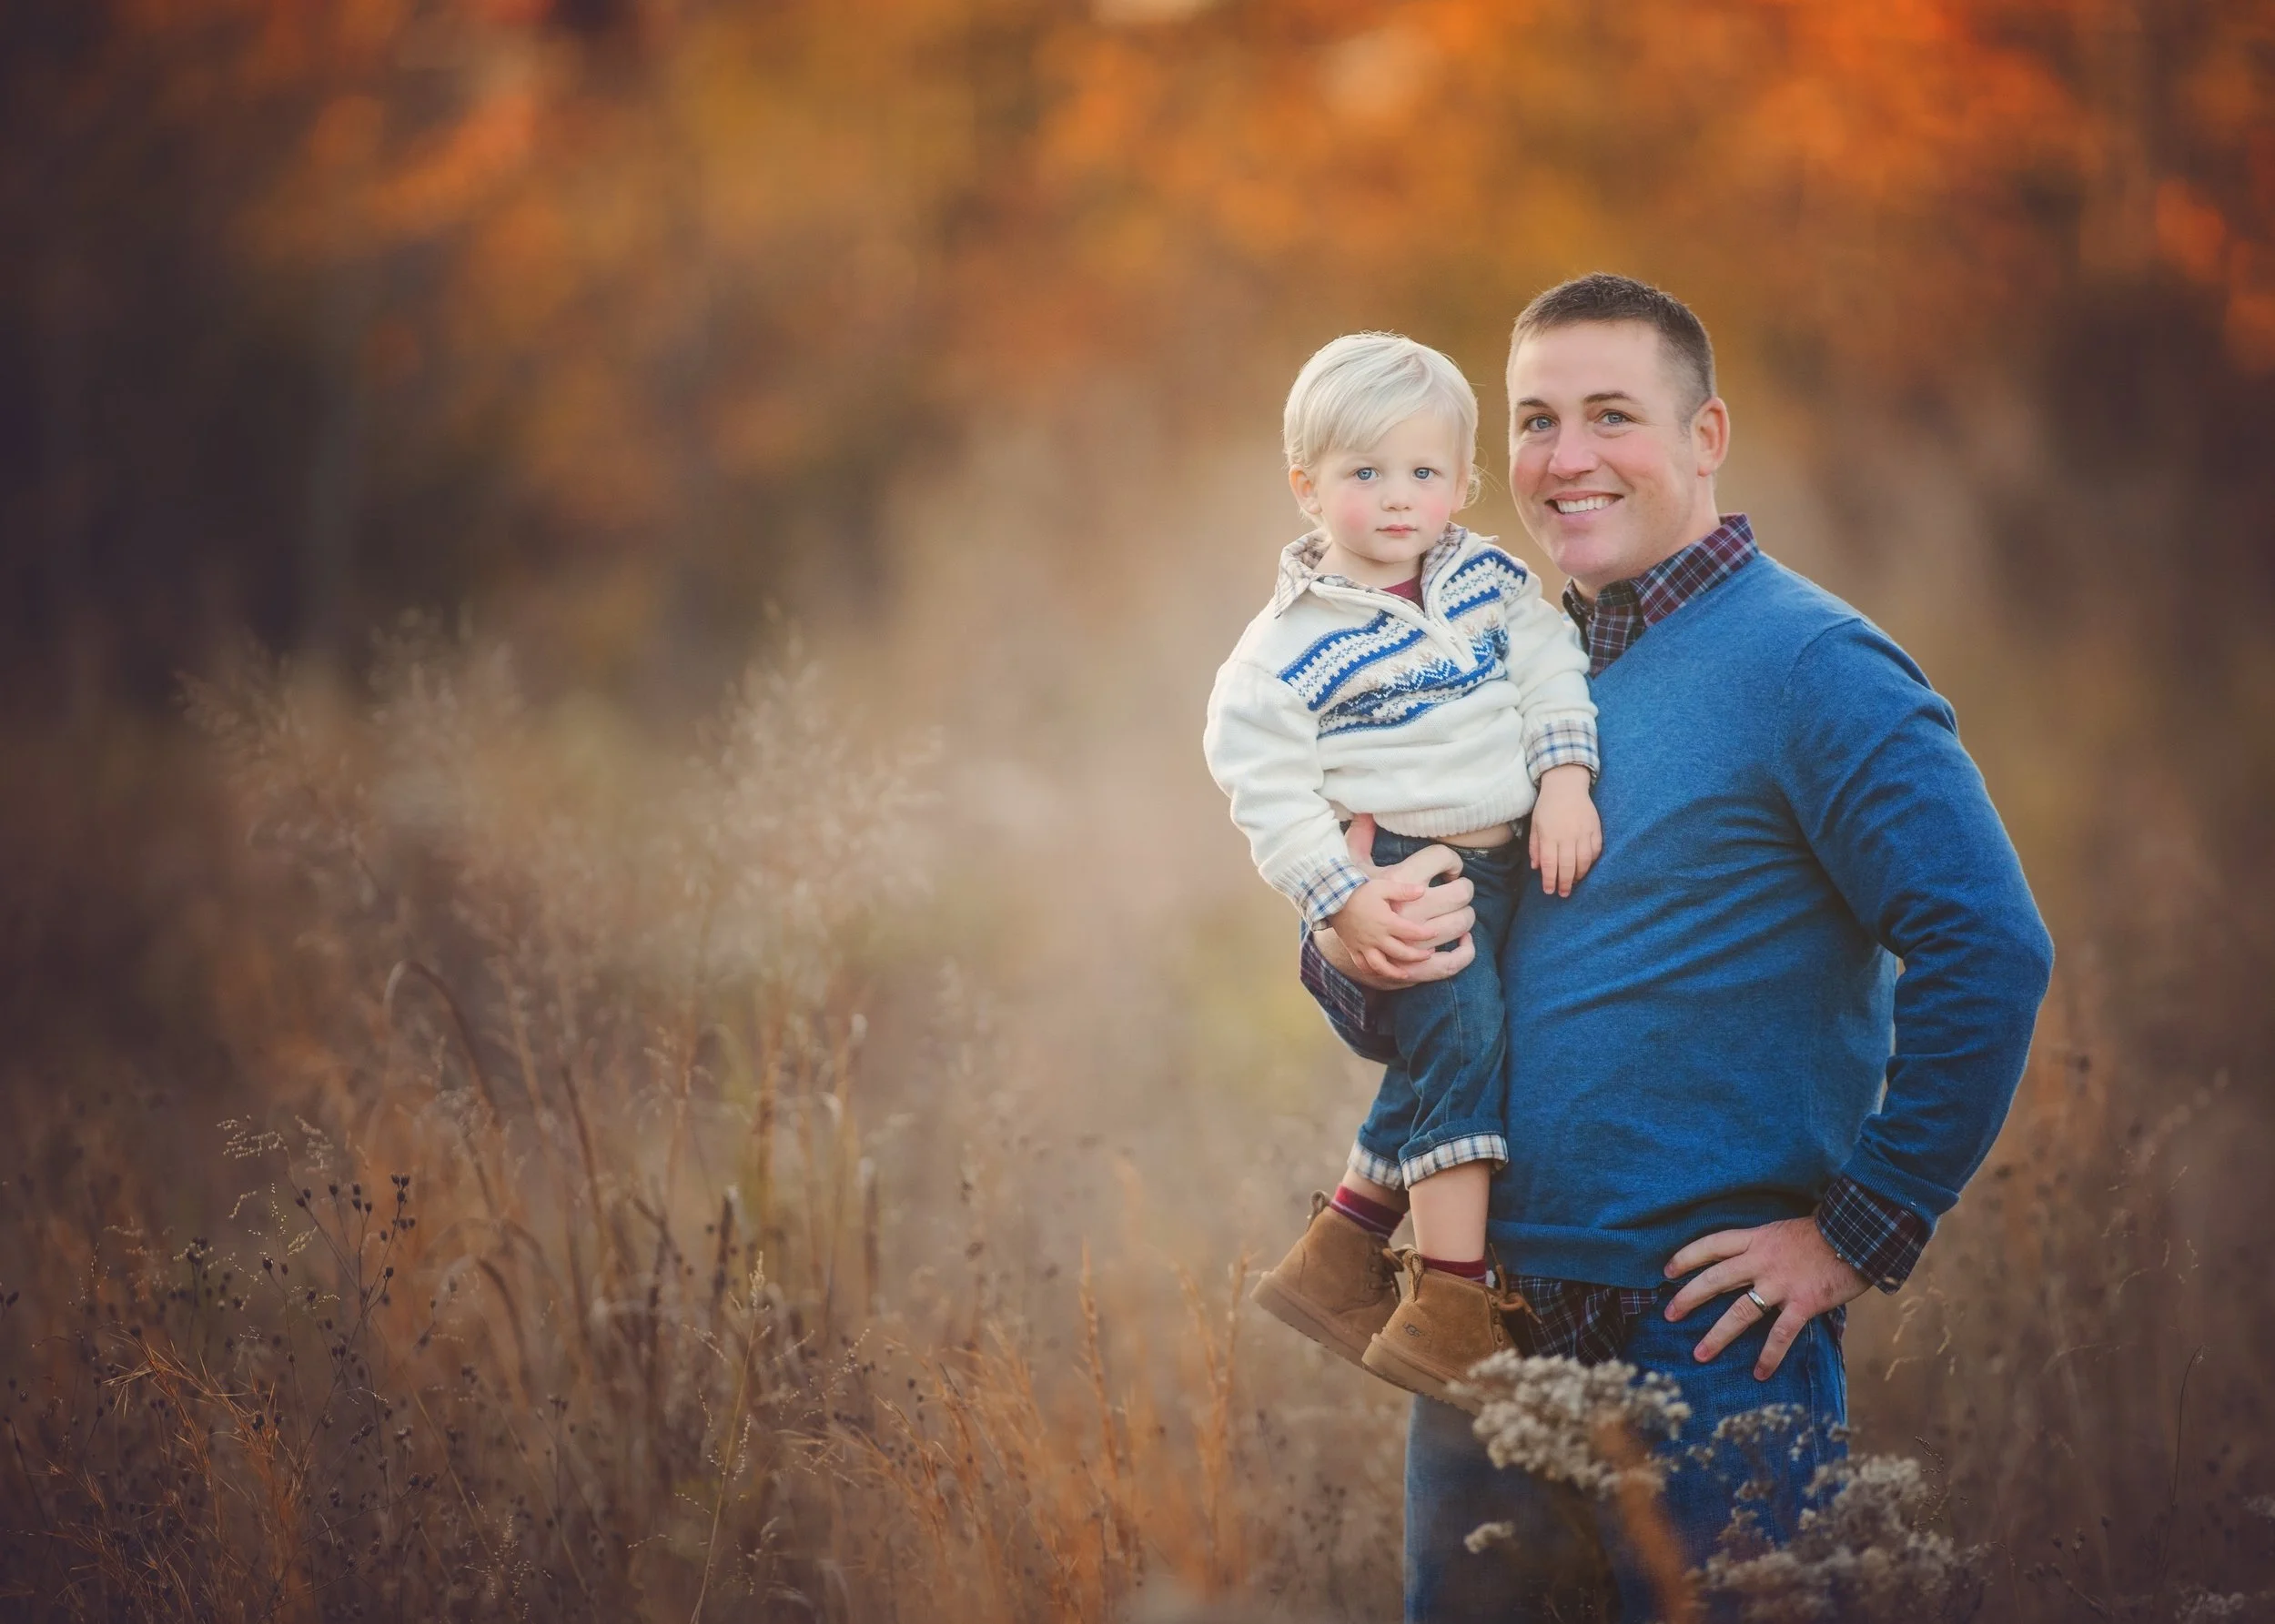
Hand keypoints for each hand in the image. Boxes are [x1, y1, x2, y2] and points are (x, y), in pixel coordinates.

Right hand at [1314, 815, 1475, 989]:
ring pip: (1387, 965)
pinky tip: (1393, 973)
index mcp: (1386, 920)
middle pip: (1404, 952)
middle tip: (1433, 950)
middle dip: (1421, 953)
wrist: (1328, 899)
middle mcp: (1377, 937)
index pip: (1412, 931)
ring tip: (1415, 965)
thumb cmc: (1357, 889)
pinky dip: (1382, 973)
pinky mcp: (1356, 951)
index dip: (1427, 934)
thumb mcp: (1382, 884)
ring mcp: (1366, 947)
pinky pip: (1369, 967)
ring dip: (1404, 967)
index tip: (1437, 932)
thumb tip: (1423, 889)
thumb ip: (1403, 889)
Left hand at [1528, 764, 1601, 897]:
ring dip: (1580, 875)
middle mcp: (1567, 835)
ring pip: (1584, 861)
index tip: (1549, 891)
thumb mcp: (1535, 825)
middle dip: (1565, 883)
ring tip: (1575, 883)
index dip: (1550, 880)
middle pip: (1568, 866)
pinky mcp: (1595, 828)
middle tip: (1563, 893)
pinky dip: (1592, 862)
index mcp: (1550, 835)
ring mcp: (1583, 832)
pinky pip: (1596, 850)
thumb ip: (1535, 847)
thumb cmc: (1547, 806)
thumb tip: (1537, 868)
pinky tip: (1586, 868)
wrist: (1566, 785)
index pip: (1550, 864)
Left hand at [1661, 1216, 1870, 1378]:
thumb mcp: (1783, 1231)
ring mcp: (1781, 1283)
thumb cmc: (1824, 1233)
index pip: (1711, 1245)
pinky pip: (1781, 1334)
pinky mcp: (1804, 1302)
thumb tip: (1746, 1264)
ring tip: (1700, 1354)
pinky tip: (1759, 1373)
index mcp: (1756, 1239)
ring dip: (1717, 1335)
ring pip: (1740, 1312)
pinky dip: (1769, 1355)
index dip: (1686, 1257)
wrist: (1859, 1231)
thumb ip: (1764, 1247)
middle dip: (1688, 1298)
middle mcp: (1762, 1260)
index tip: (1667, 1271)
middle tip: (1669, 1316)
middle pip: (1714, 1279)